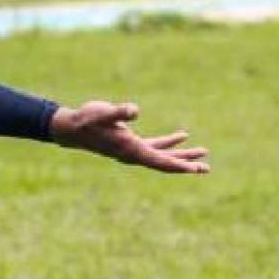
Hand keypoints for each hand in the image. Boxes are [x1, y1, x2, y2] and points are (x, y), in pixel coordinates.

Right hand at [50, 99, 209, 174]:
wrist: (72, 128)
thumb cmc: (87, 120)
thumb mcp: (102, 113)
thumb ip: (119, 111)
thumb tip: (135, 110)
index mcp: (130, 149)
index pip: (159, 161)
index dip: (177, 165)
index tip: (194, 169)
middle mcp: (134, 154)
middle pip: (165, 163)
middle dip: (186, 165)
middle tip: (206, 168)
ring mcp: (134, 150)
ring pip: (163, 156)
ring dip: (182, 155)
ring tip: (203, 153)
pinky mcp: (132, 143)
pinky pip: (156, 147)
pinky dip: (170, 144)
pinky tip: (182, 137)